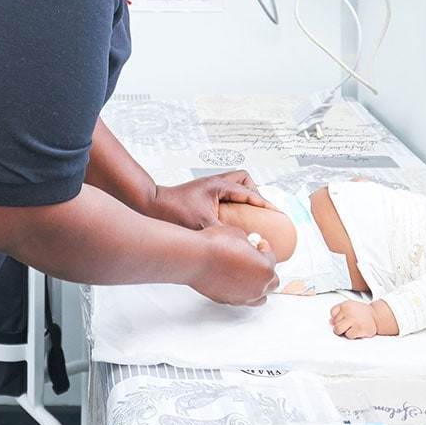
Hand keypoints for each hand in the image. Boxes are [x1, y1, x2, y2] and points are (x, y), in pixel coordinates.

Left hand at [147, 170, 269, 229]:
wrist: (149, 205)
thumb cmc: (171, 211)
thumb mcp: (202, 226)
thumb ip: (224, 233)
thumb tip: (242, 243)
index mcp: (219, 186)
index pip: (250, 192)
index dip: (265, 205)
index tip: (276, 214)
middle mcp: (214, 183)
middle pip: (244, 180)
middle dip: (255, 194)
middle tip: (260, 212)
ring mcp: (207, 188)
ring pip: (234, 185)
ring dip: (242, 197)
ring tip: (247, 215)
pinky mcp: (201, 195)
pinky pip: (224, 194)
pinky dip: (231, 203)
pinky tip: (229, 219)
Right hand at [189, 224, 278, 306]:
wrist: (196, 258)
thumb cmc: (215, 246)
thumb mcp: (239, 234)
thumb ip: (249, 244)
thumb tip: (247, 246)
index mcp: (265, 268)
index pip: (272, 258)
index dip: (264, 248)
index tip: (258, 244)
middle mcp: (258, 286)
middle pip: (271, 281)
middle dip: (266, 269)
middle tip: (256, 259)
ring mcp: (244, 296)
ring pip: (260, 296)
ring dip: (258, 285)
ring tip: (249, 275)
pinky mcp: (229, 300)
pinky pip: (242, 298)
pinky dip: (242, 291)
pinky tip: (234, 280)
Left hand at [329, 299, 388, 338]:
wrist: (377, 316)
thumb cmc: (363, 313)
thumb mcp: (350, 308)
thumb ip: (339, 313)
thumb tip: (330, 322)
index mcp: (345, 304)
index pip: (332, 313)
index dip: (337, 318)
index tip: (344, 318)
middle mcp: (348, 310)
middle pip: (335, 323)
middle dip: (341, 326)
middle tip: (350, 324)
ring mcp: (353, 319)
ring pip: (338, 330)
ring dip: (345, 331)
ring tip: (352, 328)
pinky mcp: (358, 328)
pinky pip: (348, 335)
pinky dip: (352, 335)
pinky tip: (358, 330)